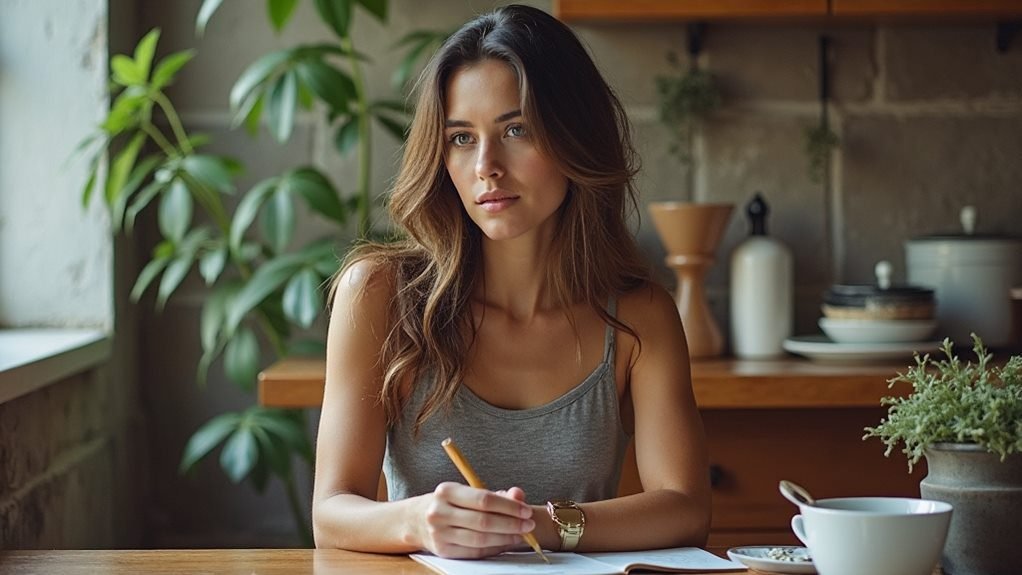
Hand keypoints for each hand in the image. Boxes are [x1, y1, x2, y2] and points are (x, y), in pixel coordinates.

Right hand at [415, 482, 535, 557]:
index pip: (484, 500)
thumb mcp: (468, 491)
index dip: (509, 507)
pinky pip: (475, 551)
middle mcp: (440, 512)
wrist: (418, 520)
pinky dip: (494, 548)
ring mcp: (439, 533)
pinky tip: (505, 543)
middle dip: (511, 524)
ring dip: (505, 538)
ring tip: (520, 535)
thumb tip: (519, 495)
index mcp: (447, 491)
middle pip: (483, 522)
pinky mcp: (443, 551)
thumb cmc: (450, 503)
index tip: (526, 510)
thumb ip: (496, 494)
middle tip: (528, 525)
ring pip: (480, 539)